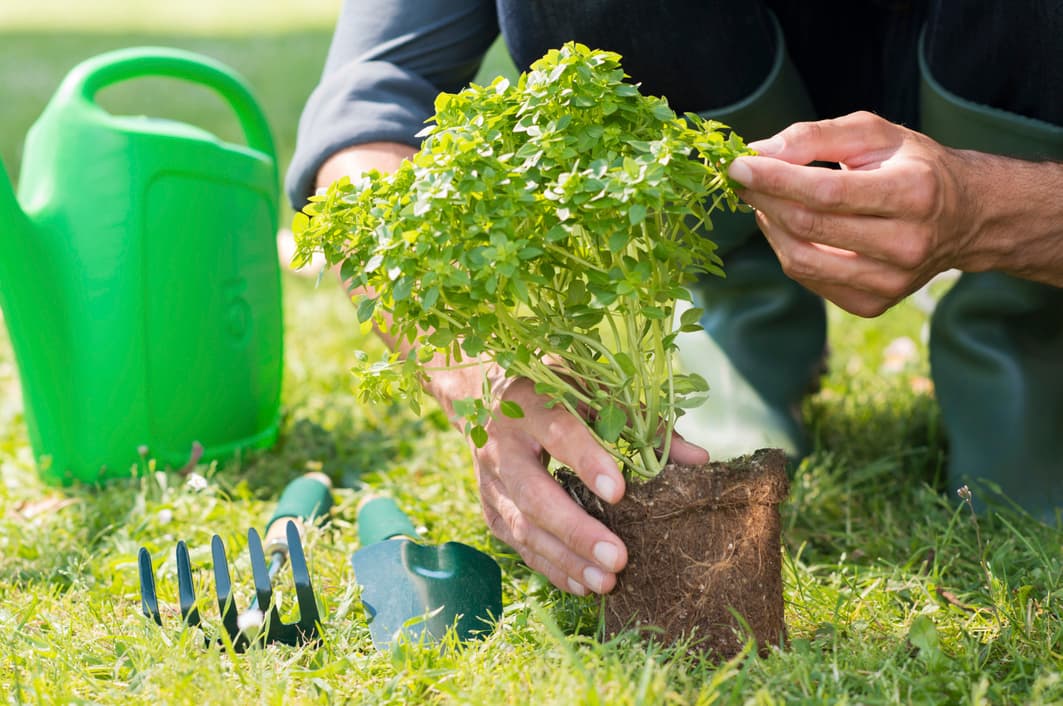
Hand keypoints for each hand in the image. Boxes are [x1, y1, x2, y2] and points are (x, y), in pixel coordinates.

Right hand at [428, 364, 707, 595]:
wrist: (485, 394)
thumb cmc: (554, 390)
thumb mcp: (593, 391)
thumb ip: (641, 423)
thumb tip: (698, 459)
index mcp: (528, 402)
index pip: (557, 432)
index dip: (586, 461)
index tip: (619, 492)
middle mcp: (501, 444)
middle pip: (534, 494)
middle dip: (576, 530)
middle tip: (619, 558)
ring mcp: (490, 480)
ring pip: (523, 527)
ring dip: (566, 559)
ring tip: (606, 582)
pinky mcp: (489, 508)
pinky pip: (518, 544)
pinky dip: (550, 567)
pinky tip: (582, 584)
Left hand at [727, 111, 980, 316]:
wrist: (967, 217)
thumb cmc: (914, 166)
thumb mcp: (875, 134)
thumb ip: (816, 136)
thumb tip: (759, 151)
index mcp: (914, 193)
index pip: (826, 193)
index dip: (774, 180)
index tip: (738, 166)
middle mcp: (907, 244)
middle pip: (809, 226)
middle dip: (764, 200)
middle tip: (743, 180)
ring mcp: (891, 282)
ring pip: (801, 260)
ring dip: (769, 227)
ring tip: (763, 201)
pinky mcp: (873, 304)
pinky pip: (809, 279)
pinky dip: (787, 250)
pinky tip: (789, 226)